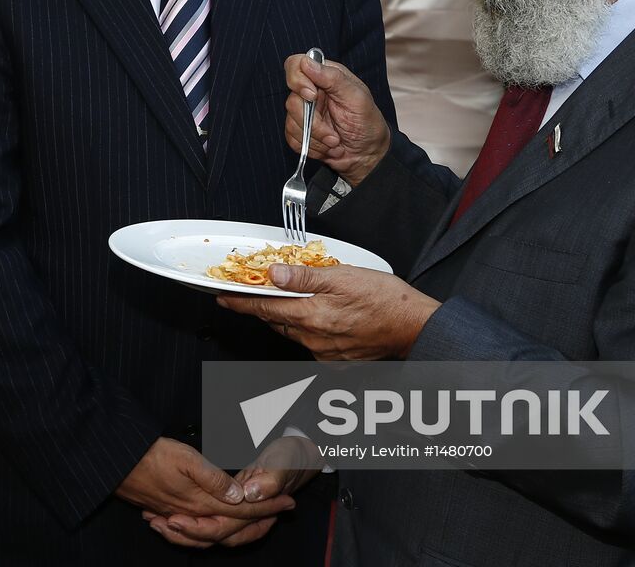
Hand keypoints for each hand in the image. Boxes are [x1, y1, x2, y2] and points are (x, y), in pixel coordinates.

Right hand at [117, 437, 294, 549]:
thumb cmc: (153, 456)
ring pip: (215, 533)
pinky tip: (216, 521)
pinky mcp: (169, 513)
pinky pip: (197, 531)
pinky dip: (213, 530)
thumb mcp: (187, 459)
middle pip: (231, 527)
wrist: (118, 463)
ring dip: (239, 528)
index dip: (267, 507)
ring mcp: (180, 516)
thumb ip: (213, 479)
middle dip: (259, 521)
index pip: (241, 510)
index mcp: (201, 501)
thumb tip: (237, 497)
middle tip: (282, 513)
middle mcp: (192, 514)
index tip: (289, 503)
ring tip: (259, 520)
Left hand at [218, 264, 440, 359]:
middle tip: (252, 291)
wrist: (413, 328)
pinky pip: (310, 342)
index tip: (221, 297)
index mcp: (311, 315)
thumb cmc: (385, 299)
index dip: (240, 301)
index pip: (264, 307)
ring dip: (285, 316)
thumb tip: (274, 274)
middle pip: (276, 320)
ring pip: (293, 332)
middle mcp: (312, 339)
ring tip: (287, 299)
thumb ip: (305, 277)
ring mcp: (323, 353)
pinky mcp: (335, 361)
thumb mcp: (344, 276)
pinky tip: (318, 316)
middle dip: (262, 306)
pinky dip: (306, 328)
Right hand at [284, 55, 389, 185]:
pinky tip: (327, 148)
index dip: (298, 80)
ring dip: (316, 138)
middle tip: (333, 135)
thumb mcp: (357, 98)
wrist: (368, 155)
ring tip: (335, 142)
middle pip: (292, 100)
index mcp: (325, 76)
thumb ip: (333, 78)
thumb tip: (307, 62)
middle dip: (314, 123)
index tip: (312, 96)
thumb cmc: (368, 123)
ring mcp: (305, 113)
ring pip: (291, 122)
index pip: (296, 65)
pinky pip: (292, 139)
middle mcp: (312, 92)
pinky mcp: (300, 132)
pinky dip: (311, 147)